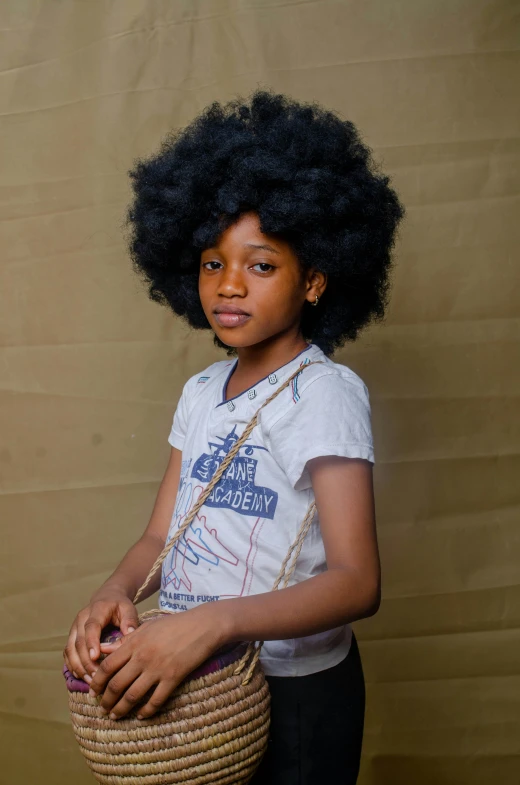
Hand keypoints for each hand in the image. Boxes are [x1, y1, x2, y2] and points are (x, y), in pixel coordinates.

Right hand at [63, 586, 138, 683]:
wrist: (107, 597)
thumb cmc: (119, 606)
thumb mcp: (128, 608)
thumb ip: (129, 620)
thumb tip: (129, 634)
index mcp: (97, 610)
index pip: (91, 626)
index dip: (91, 642)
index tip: (95, 657)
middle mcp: (81, 618)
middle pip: (79, 641)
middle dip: (86, 661)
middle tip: (96, 677)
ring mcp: (74, 627)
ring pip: (70, 649)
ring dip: (78, 666)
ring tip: (90, 680)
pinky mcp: (71, 636)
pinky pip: (67, 653)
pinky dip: (72, 665)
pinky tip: (81, 676)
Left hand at [88, 605, 224, 719]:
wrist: (202, 626)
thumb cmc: (174, 624)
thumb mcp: (147, 627)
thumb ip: (124, 640)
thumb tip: (102, 650)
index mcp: (134, 643)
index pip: (107, 666)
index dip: (97, 682)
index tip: (93, 691)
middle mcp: (142, 657)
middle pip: (116, 685)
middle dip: (106, 700)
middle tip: (102, 709)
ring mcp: (157, 669)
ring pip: (132, 696)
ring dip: (121, 709)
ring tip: (115, 716)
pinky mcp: (173, 678)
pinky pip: (155, 700)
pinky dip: (146, 711)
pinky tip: (141, 715)